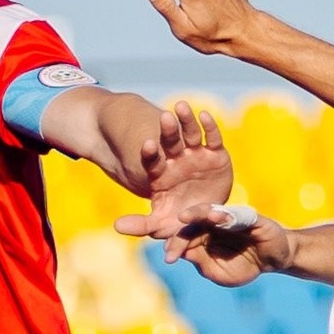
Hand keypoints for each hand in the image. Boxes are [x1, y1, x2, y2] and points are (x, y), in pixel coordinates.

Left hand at [113, 100, 232, 237]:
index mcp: (162, 175)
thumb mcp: (161, 222)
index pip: (152, 161)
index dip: (150, 153)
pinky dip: (209, 126)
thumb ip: (142, 225)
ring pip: (190, 133)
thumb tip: (117, 227)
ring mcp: (196, 155)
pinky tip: (204, 114)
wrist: (204, 211)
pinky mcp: (216, 154)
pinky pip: (212, 137)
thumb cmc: (179, 215)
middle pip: (171, 141)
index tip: (147, 143)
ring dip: (187, 120)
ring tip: (181, 105)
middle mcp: (178, 161)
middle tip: (165, 117)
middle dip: (168, 130)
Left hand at [157, 204, 292, 289]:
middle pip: (192, 223)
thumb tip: (182, 253)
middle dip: (181, 236)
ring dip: (197, 213)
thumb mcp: (218, 272)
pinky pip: (236, 213)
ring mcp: (230, 217)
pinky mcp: (249, 216)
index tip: (168, 259)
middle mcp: (213, 223)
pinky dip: (227, 214)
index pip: (184, 237)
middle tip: (172, 248)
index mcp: (203, 235)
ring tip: (184, 218)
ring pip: (209, 211)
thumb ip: (202, 263)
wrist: (274, 261)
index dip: (175, 246)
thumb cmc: (244, 266)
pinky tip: (218, 217)